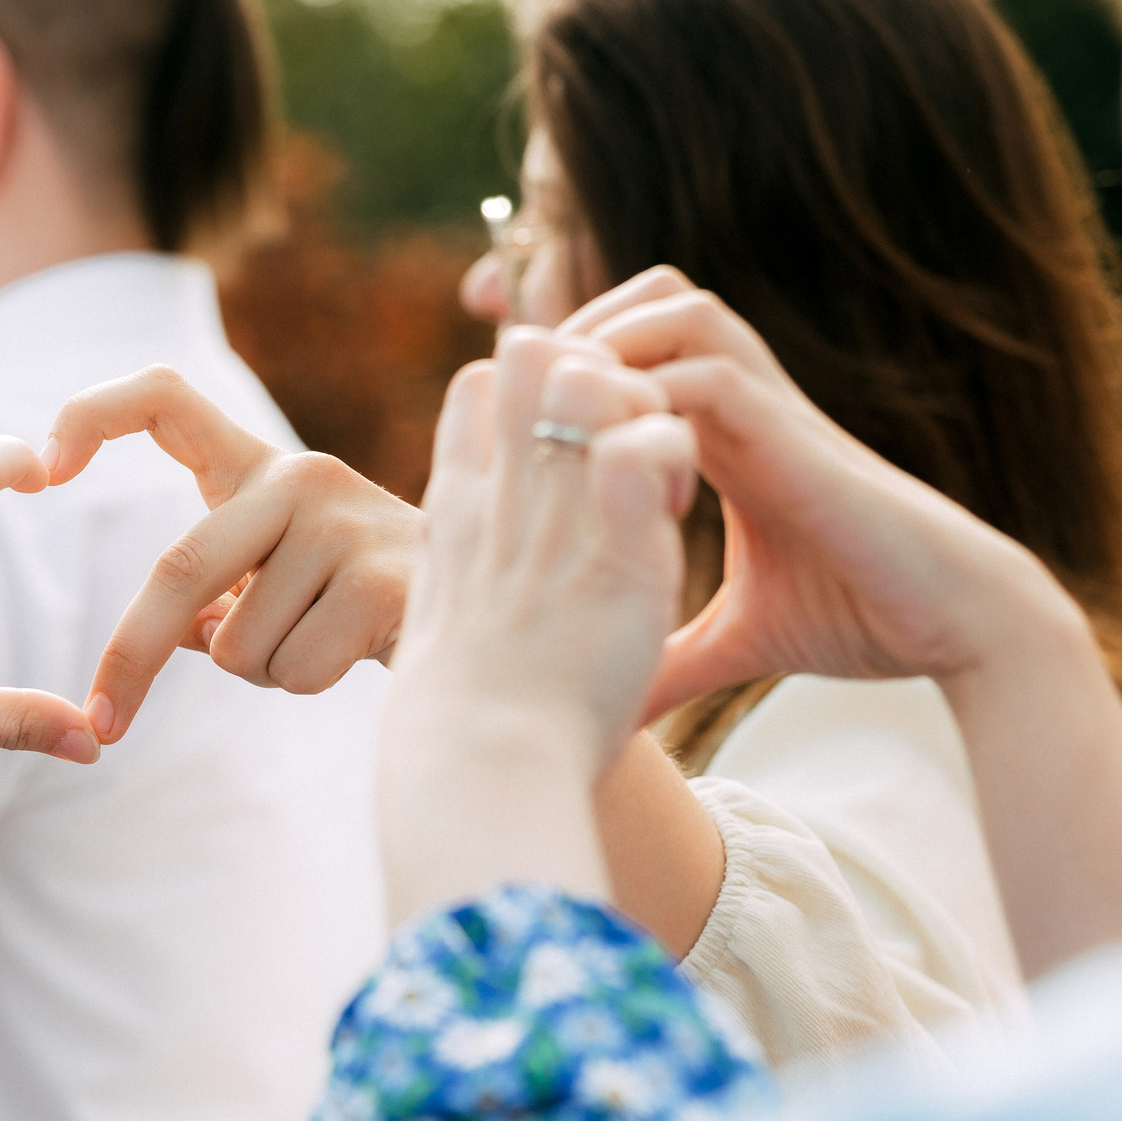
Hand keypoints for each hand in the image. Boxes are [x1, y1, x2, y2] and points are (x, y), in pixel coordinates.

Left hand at [41, 366, 420, 742]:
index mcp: (260, 468)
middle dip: (132, 657)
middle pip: (176, 568)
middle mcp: (298, 476)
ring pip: (237, 644)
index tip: (43, 466)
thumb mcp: (279, 581)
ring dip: (267, 670)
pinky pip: (290, 669)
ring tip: (329, 638)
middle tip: (104, 720)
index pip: (165, 397)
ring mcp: (341, 522)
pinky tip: (359, 651)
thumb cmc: (363, 603)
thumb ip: (217, 591)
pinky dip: (309, 684)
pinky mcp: (378, 579)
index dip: (93, 414)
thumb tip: (177, 634)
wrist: (495, 617)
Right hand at [378, 333, 697, 921]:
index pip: (481, 384)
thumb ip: (467, 593)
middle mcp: (500, 492)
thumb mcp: (445, 634)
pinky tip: (676, 515)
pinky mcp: (616, 544)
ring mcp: (553, 511)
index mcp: (457, 510)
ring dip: (637, 404)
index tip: (573, 454)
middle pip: (530, 353)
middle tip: (627, 448)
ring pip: (588, 373)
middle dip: (592, 371)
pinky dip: (674, 456)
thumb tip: (476, 615)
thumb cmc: (464, 729)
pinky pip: (648, 440)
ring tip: (656, 480)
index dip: (537, 390)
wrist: (478, 768)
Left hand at [564, 268, 1083, 718]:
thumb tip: (614, 720)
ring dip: (613, 344)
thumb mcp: (738, 640)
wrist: (953, 622)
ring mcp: (773, 409)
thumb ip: (673, 661)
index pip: (634, 357)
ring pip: (678, 312)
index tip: (511, 429)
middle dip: (579, 331)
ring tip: (562, 413)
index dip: (570, 371)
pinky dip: (657, 393)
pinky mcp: (797, 433)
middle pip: (648, 303)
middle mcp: (746, 405)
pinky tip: (618, 455)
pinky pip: (710, 375)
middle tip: (524, 399)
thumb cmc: (860, 620)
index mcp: (725, 436)